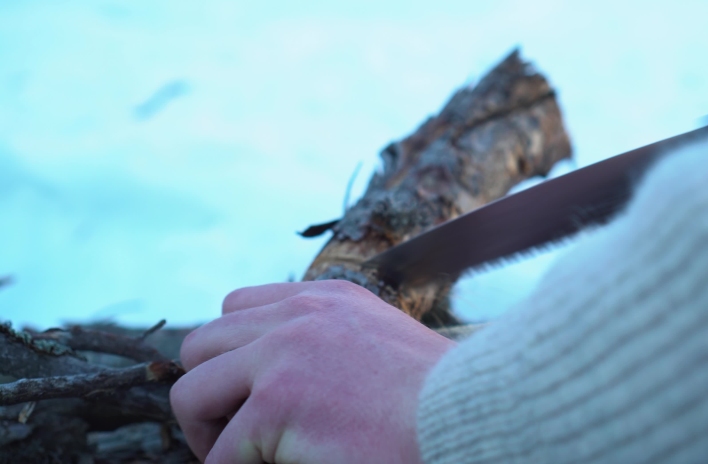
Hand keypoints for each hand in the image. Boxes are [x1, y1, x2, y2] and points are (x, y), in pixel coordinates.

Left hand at [170, 280, 455, 462]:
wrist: (476, 418)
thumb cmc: (439, 401)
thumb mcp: (382, 346)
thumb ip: (331, 344)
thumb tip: (280, 382)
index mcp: (324, 299)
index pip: (236, 308)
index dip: (230, 358)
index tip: (248, 398)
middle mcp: (298, 317)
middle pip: (201, 345)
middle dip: (209, 396)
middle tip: (235, 437)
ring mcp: (284, 357)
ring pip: (191, 393)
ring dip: (208, 435)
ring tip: (244, 460)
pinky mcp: (279, 405)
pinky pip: (222, 456)